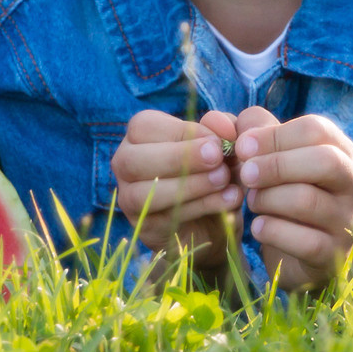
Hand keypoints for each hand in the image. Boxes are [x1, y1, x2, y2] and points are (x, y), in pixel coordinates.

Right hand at [110, 108, 242, 275]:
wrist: (221, 218)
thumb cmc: (217, 170)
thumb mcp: (225, 145)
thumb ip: (223, 127)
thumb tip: (219, 124)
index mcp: (139, 137)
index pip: (144, 126)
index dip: (182, 131)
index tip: (217, 142)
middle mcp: (126, 165)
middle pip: (132, 159)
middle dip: (178, 157)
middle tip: (216, 157)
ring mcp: (130, 199)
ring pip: (143, 193)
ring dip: (189, 185)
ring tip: (223, 179)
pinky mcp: (144, 227)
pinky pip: (163, 218)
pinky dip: (200, 207)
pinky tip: (227, 200)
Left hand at [233, 106, 352, 291]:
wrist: (304, 250)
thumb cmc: (285, 191)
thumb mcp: (272, 157)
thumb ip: (252, 132)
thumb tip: (228, 125)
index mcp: (340, 151)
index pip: (316, 130)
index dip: (274, 135)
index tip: (241, 147)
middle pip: (324, 161)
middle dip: (275, 165)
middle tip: (245, 174)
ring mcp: (347, 220)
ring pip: (307, 201)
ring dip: (267, 199)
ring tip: (252, 202)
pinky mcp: (334, 253)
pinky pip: (304, 241)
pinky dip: (272, 231)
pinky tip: (257, 228)